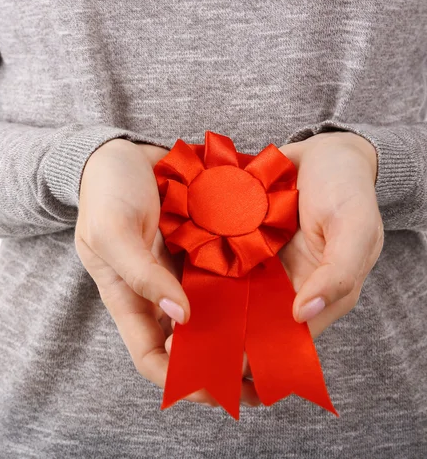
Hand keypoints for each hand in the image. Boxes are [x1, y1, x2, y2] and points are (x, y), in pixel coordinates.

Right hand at [75, 139, 258, 406]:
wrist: (123, 152)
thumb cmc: (106, 192)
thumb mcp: (111, 232)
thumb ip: (140, 274)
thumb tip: (181, 316)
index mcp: (129, 297)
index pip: (150, 355)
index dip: (177, 379)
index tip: (213, 391)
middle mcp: (160, 292)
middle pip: (189, 345)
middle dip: (219, 367)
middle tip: (258, 385)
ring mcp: (182, 272)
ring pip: (214, 316)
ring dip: (239, 335)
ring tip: (274, 350)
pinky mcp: (202, 250)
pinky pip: (226, 279)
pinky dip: (245, 294)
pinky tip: (274, 302)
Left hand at [162, 131, 383, 405]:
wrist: (326, 151)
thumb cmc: (348, 190)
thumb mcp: (355, 230)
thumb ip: (337, 274)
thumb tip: (302, 317)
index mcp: (314, 296)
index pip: (281, 339)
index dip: (252, 356)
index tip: (217, 368)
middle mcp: (281, 288)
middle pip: (246, 323)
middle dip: (216, 338)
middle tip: (178, 350)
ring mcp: (258, 265)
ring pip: (225, 297)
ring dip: (199, 309)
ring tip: (164, 322)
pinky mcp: (239, 242)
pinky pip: (216, 261)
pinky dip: (198, 271)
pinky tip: (168, 279)